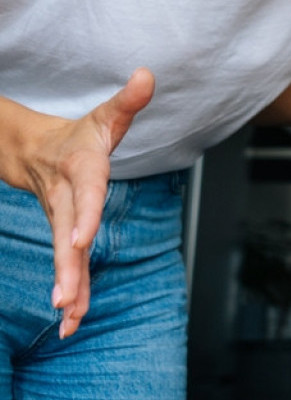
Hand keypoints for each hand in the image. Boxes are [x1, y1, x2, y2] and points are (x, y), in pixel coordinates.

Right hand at [26, 68, 154, 337]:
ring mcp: (63, 221)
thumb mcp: (105, 117)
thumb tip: (147, 75)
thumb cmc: (80, 136)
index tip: (83, 239)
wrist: (34, 151)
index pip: (86, 194)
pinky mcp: (66, 237)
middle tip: (64, 298)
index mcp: (82, 171)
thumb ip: (128, 101)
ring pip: (66, 258)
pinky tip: (71, 324)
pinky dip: (71, 294)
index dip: (85, 215)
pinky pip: (69, 267)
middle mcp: (68, 201)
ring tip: (68, 320)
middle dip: (67, 267)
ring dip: (68, 288)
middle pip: (68, 235)